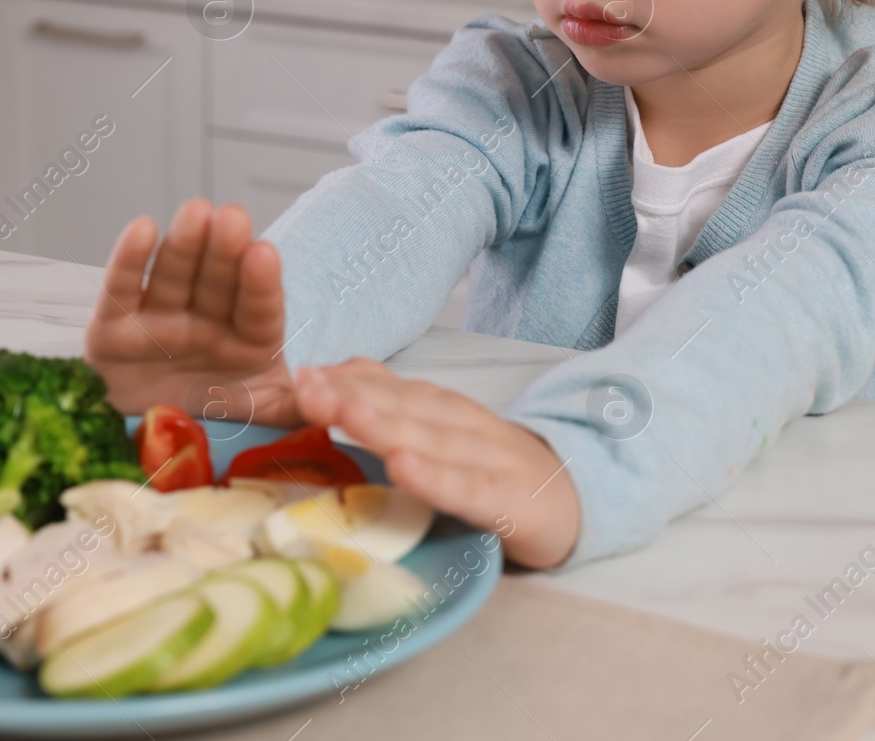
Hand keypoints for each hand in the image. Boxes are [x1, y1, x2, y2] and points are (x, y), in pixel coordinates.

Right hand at [84, 199, 300, 426]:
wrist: (150, 444)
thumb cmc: (214, 415)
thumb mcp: (265, 413)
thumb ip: (299, 405)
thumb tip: (333, 401)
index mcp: (247, 337)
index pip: (259, 306)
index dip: (261, 282)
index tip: (264, 253)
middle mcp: (205, 319)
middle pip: (217, 281)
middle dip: (225, 250)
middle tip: (233, 218)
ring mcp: (159, 319)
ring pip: (174, 276)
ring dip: (184, 245)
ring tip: (196, 213)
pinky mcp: (112, 327)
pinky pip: (121, 290)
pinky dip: (128, 260)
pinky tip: (143, 229)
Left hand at [293, 358, 579, 569]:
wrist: (573, 502)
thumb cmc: (492, 470)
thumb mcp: (442, 431)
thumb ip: (395, 403)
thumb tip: (339, 372)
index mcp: (443, 410)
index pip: (391, 390)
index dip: (346, 383)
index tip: (300, 378)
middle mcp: (464, 426)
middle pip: (404, 409)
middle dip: (352, 399)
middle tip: (306, 391)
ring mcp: (490, 460)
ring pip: (433, 441)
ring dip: (387, 427)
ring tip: (346, 417)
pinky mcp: (511, 500)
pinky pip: (469, 489)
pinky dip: (436, 479)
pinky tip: (404, 470)